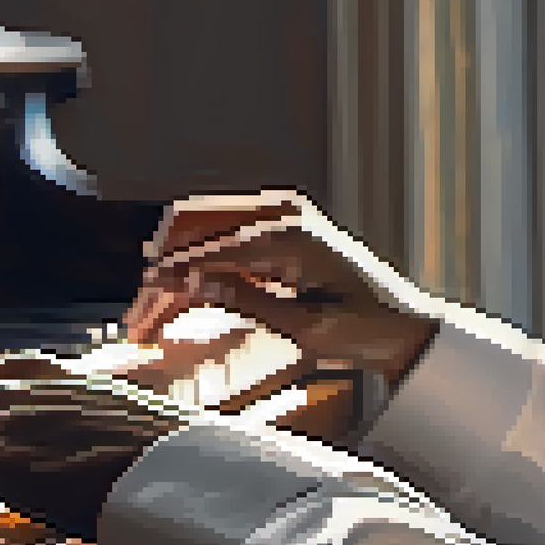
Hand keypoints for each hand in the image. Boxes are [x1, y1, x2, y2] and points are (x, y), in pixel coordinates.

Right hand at [120, 193, 438, 438]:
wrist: (405, 328)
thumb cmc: (365, 328)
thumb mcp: (304, 326)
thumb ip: (244, 300)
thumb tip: (189, 283)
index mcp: (290, 234)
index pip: (209, 250)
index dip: (169, 279)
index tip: (140, 306)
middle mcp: (281, 215)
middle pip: (195, 228)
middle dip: (161, 273)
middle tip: (139, 319)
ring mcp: (279, 220)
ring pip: (202, 233)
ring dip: (172, 271)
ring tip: (149, 316)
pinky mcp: (277, 235)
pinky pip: (221, 241)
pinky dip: (195, 269)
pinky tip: (179, 301)